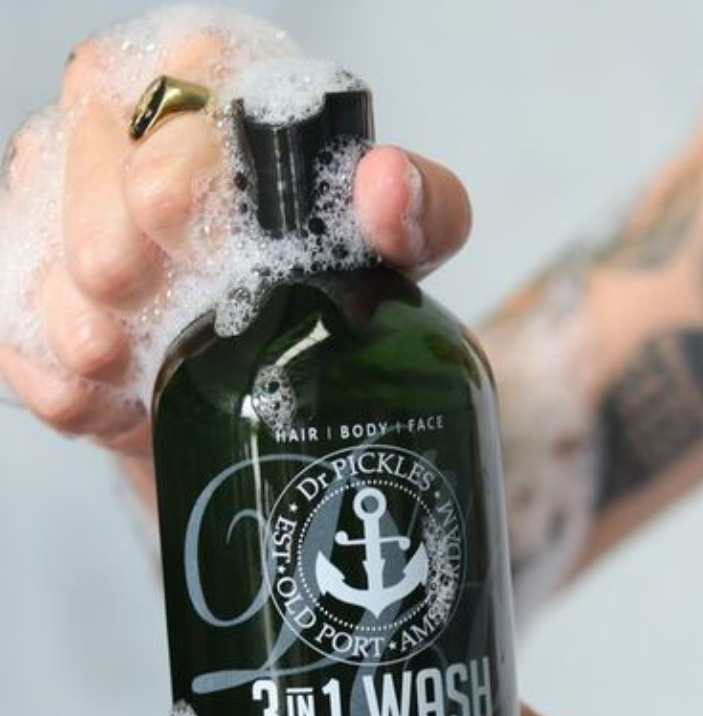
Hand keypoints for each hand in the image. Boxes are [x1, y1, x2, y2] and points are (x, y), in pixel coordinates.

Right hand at [0, 33, 471, 455]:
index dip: (172, 167)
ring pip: (42, 257)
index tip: (183, 227)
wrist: (263, 363)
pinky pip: (14, 331)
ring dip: (91, 330)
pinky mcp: (29, 278)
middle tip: (163, 315)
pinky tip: (109, 399)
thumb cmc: (326, 281)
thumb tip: (386, 185)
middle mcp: (119, 125)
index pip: (168, 93)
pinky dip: (64, 383)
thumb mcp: (396, 249)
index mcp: (211, 87)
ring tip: (144, 369)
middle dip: (122, 260)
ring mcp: (59, 199)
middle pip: (85, 174)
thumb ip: (420, 211)